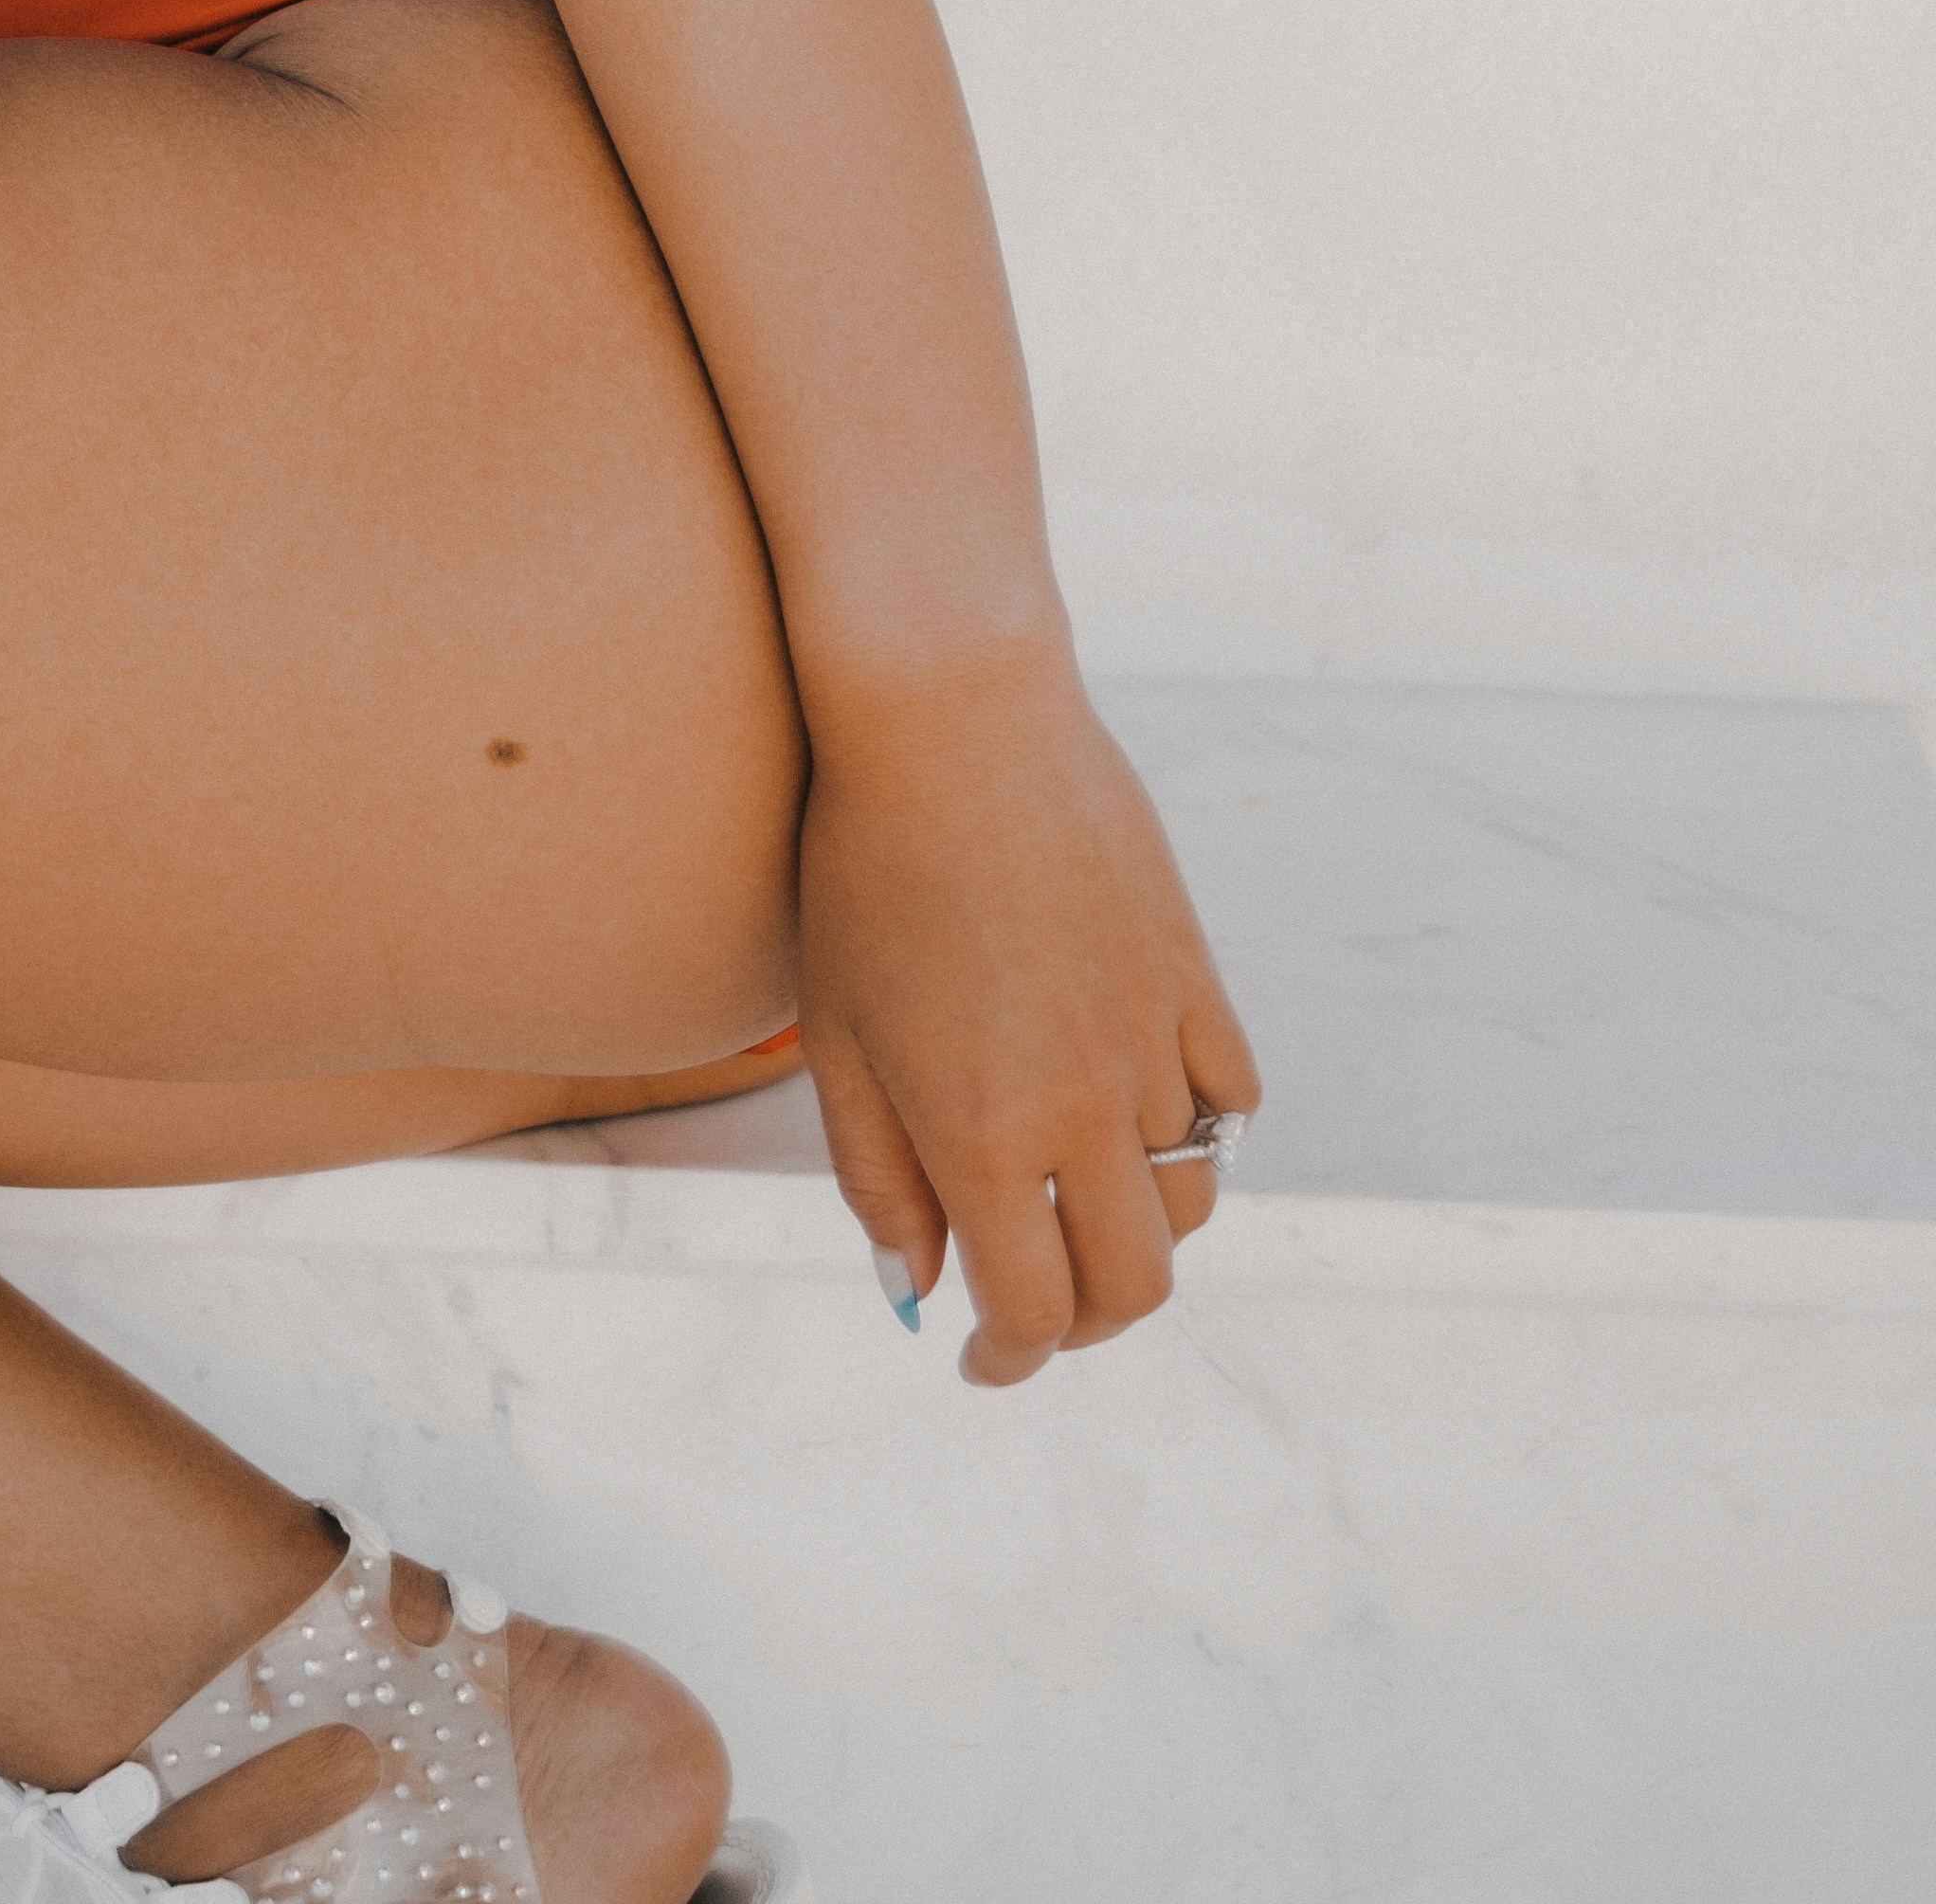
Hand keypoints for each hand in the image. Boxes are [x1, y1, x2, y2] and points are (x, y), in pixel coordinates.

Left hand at [796, 652, 1259, 1385]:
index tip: (979, 1362)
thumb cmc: (865, 865)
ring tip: (1080, 1211)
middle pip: (1136, 1283)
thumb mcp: (841, 1033)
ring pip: (1192, 1197)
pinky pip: (1231, 1097)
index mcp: (986, 1129)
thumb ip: (879, 1176)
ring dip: (1143, 1231)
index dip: (1008, 1360)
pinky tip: (1143, 1119)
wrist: (951, 712)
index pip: (1033, 1311)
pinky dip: (1201, 1134)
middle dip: (1088, 1324)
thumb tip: (919, 1292)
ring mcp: (1153, 1033)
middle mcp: (1086, 1099)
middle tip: (1038, 1311)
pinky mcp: (1194, 969)